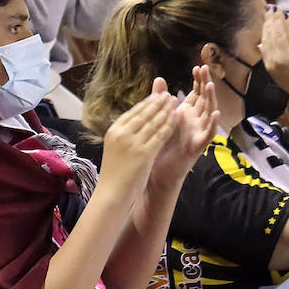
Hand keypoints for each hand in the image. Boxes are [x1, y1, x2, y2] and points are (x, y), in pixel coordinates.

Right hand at [98, 81, 179, 196]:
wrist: (112, 193)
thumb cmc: (114, 173)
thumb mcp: (115, 148)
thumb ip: (125, 135)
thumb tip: (134, 123)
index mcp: (114, 131)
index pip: (134, 112)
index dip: (148, 103)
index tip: (158, 96)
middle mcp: (122, 134)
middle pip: (144, 114)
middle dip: (158, 103)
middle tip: (169, 95)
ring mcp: (133, 144)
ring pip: (154, 122)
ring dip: (166, 111)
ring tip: (175, 102)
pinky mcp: (144, 154)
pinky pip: (160, 135)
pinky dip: (169, 125)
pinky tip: (177, 118)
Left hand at [149, 66, 220, 184]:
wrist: (156, 172)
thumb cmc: (160, 146)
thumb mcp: (159, 118)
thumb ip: (160, 99)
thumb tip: (160, 78)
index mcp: (186, 114)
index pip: (197, 93)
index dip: (198, 80)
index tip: (197, 67)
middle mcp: (195, 122)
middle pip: (204, 99)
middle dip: (205, 84)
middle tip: (204, 68)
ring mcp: (198, 133)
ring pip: (209, 114)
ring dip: (211, 100)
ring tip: (210, 85)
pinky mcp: (197, 147)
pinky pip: (208, 134)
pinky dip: (213, 124)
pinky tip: (215, 114)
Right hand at [257, 6, 288, 101]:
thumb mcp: (277, 73)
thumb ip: (270, 58)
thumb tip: (261, 44)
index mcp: (269, 64)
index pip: (264, 41)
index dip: (264, 27)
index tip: (265, 17)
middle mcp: (276, 59)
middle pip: (270, 34)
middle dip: (269, 19)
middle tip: (269, 8)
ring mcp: (288, 55)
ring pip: (280, 32)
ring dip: (278, 18)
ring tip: (277, 9)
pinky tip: (288, 15)